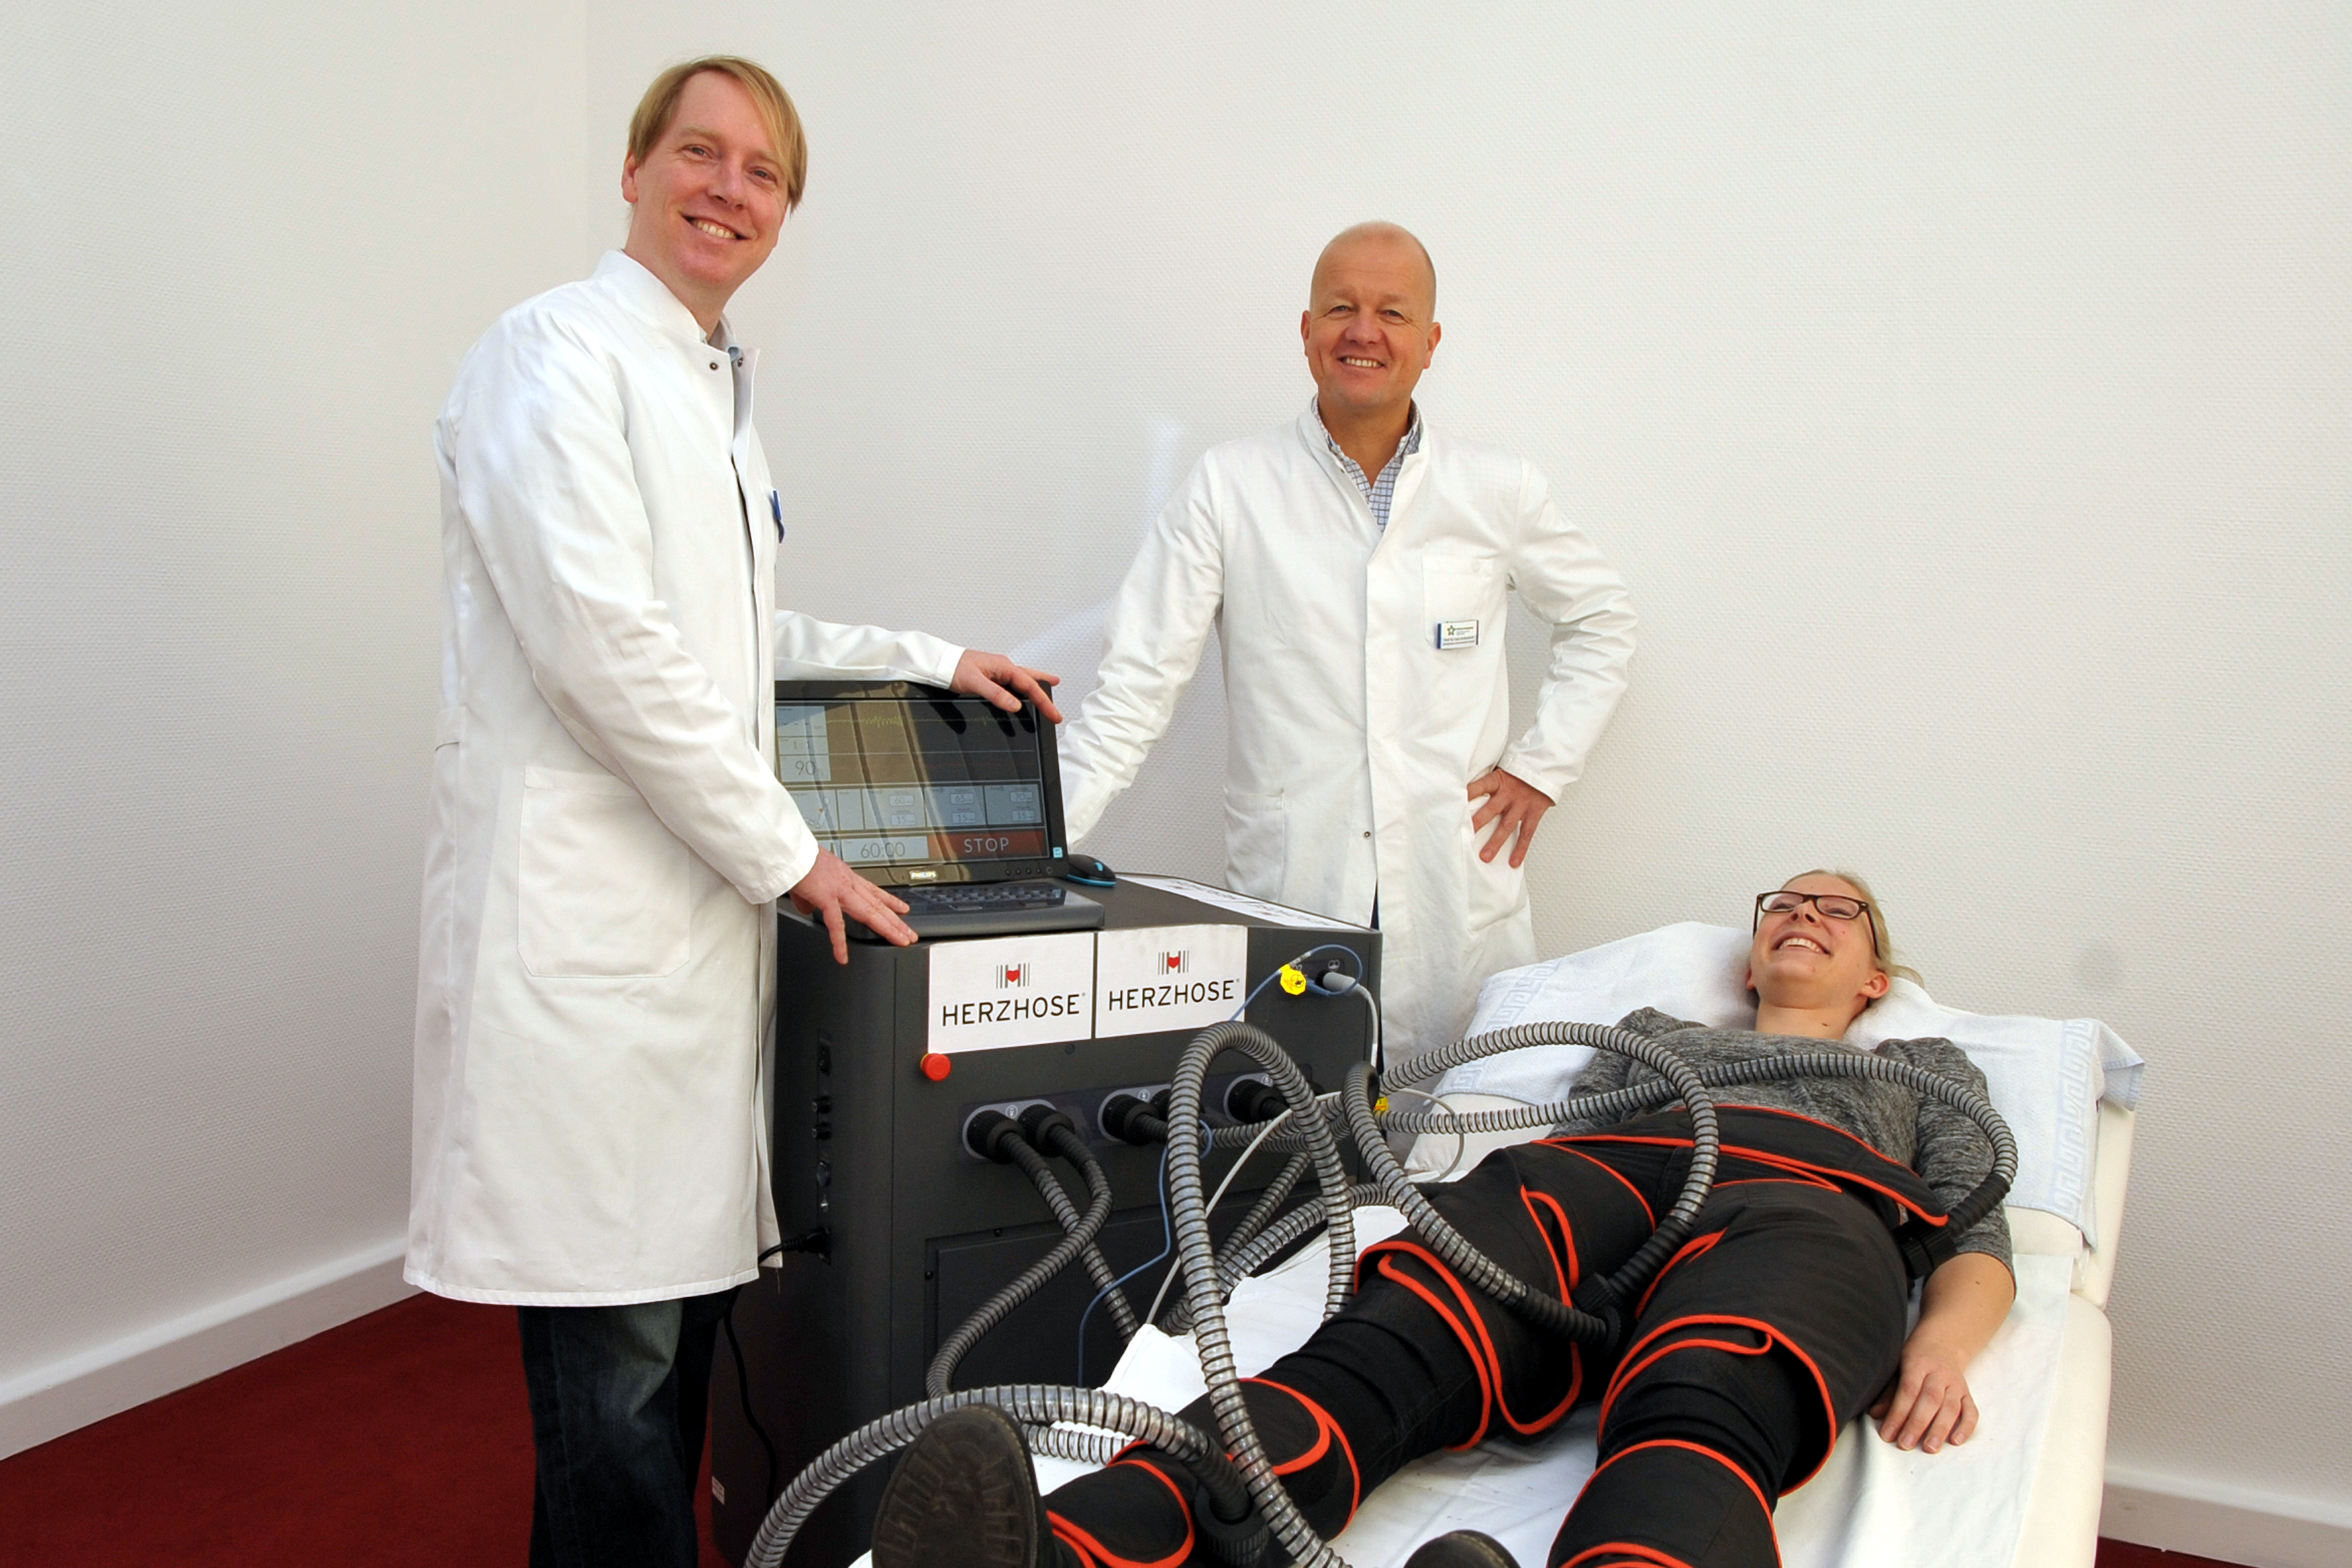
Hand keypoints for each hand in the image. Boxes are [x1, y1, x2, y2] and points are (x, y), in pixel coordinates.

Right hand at [789, 850, 913, 963]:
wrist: (787, 850)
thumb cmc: (795, 859)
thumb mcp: (807, 880)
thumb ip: (809, 898)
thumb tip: (808, 909)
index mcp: (844, 876)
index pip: (873, 891)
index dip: (890, 901)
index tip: (903, 908)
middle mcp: (847, 881)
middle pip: (878, 905)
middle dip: (896, 920)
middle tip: (909, 933)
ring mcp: (840, 889)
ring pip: (870, 912)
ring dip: (888, 928)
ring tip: (901, 940)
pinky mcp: (827, 896)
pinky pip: (836, 924)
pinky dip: (839, 943)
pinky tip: (842, 957)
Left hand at [952, 649, 1062, 723]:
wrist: (938, 663)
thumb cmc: (953, 667)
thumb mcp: (974, 683)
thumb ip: (996, 694)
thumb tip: (1015, 705)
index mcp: (1003, 666)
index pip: (1029, 685)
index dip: (1044, 702)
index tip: (1054, 715)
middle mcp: (1003, 668)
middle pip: (1031, 681)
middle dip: (1046, 694)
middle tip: (1057, 707)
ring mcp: (997, 672)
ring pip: (1023, 680)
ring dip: (1036, 687)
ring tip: (1050, 688)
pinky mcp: (990, 677)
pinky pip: (1012, 684)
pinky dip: (1021, 689)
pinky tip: (1022, 694)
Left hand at [1466, 768, 1554, 866]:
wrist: (1545, 767)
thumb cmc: (1518, 770)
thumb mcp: (1501, 769)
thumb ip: (1487, 781)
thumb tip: (1463, 787)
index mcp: (1498, 780)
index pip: (1479, 787)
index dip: (1467, 796)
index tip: (1453, 806)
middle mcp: (1509, 793)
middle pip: (1489, 810)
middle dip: (1476, 825)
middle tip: (1462, 837)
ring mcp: (1522, 804)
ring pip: (1506, 826)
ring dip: (1495, 843)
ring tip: (1485, 857)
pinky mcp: (1534, 813)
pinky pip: (1526, 833)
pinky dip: (1520, 849)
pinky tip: (1513, 862)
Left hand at [1869, 1332, 1980, 1452]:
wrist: (1943, 1343)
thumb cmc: (1915, 1358)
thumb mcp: (1897, 1366)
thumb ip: (1889, 1392)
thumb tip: (1876, 1414)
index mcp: (1917, 1363)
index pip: (1907, 1391)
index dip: (1897, 1413)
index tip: (1888, 1434)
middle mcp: (1939, 1373)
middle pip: (1930, 1400)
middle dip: (1917, 1424)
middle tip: (1905, 1444)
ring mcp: (1956, 1384)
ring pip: (1951, 1407)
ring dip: (1940, 1429)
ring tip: (1930, 1448)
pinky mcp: (1967, 1393)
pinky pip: (1971, 1411)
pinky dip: (1966, 1427)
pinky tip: (1956, 1441)